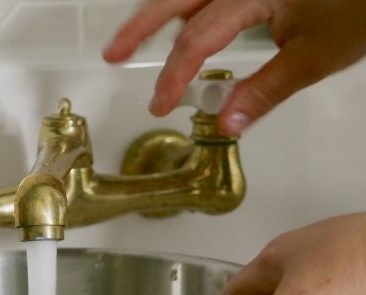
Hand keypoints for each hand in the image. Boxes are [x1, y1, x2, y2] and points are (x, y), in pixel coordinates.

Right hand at [103, 0, 365, 135]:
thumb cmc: (359, 10)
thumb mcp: (316, 57)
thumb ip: (266, 90)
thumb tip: (226, 122)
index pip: (196, 39)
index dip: (173, 76)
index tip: (160, 104)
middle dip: (139, 27)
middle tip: (113, 53)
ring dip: (160, 12)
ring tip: (136, 39)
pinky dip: (187, 6)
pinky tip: (183, 21)